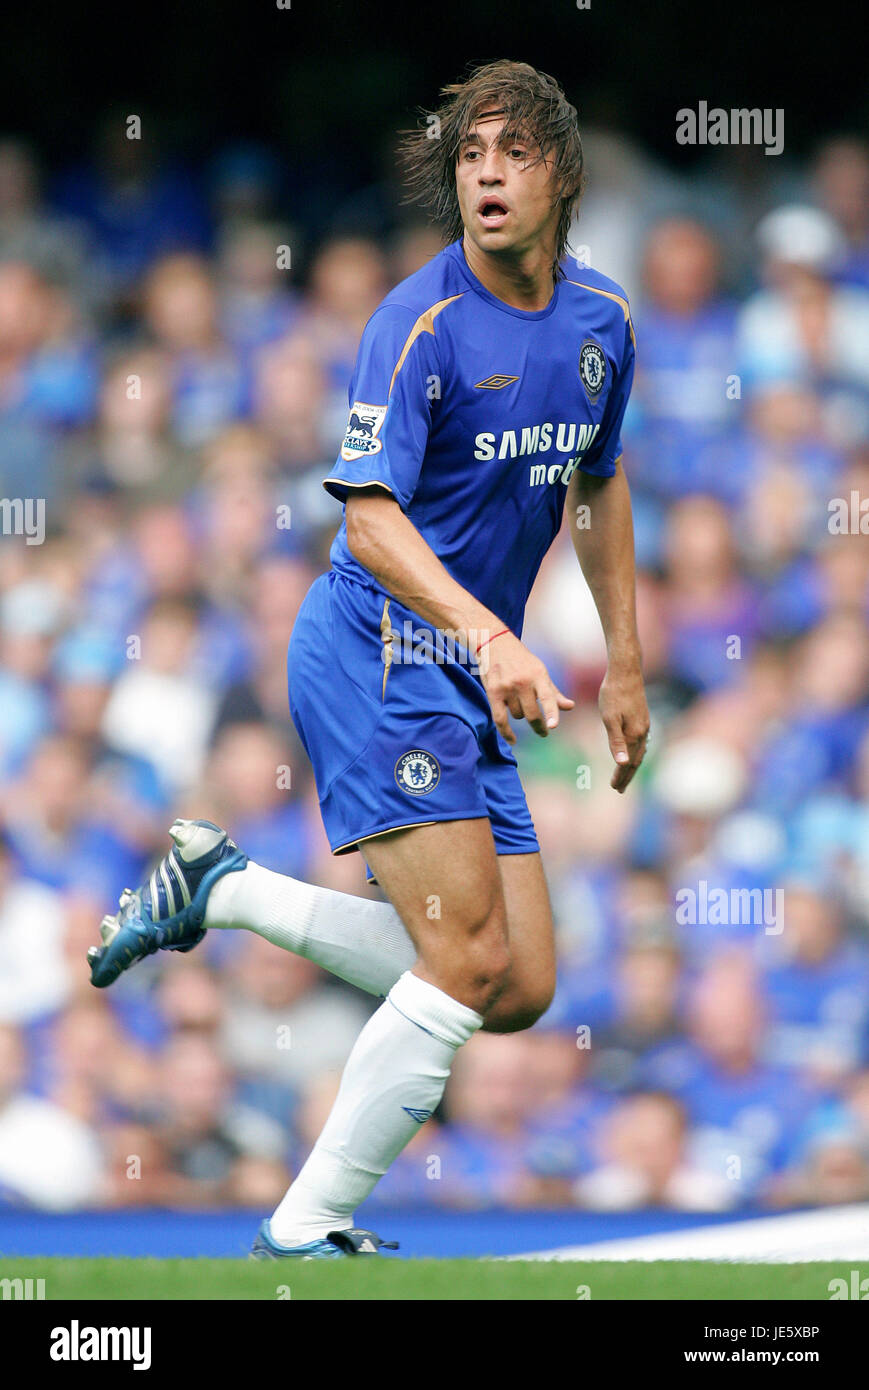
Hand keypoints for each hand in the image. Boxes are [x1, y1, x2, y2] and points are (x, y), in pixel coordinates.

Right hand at [479, 631, 573, 742]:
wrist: (495, 643)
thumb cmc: (521, 660)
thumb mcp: (540, 671)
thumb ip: (553, 692)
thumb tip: (570, 707)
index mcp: (538, 675)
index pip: (547, 697)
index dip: (551, 712)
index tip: (553, 726)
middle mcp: (522, 681)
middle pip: (532, 713)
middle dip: (539, 725)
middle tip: (544, 732)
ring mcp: (506, 687)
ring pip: (518, 715)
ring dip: (520, 714)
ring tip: (518, 701)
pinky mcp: (493, 692)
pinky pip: (500, 719)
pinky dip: (506, 732)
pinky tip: (513, 740)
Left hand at [599, 661, 649, 791]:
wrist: (626, 672)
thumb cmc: (613, 694)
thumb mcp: (610, 718)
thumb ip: (616, 741)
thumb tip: (622, 763)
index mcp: (634, 734)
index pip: (627, 762)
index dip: (621, 776)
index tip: (614, 788)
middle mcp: (643, 732)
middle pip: (636, 760)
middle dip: (627, 775)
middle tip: (619, 789)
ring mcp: (644, 725)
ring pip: (640, 751)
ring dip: (632, 765)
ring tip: (625, 775)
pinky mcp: (643, 718)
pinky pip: (641, 742)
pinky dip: (636, 753)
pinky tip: (632, 753)